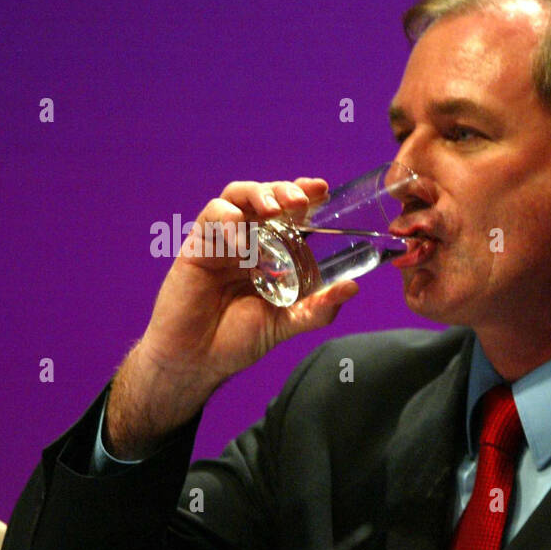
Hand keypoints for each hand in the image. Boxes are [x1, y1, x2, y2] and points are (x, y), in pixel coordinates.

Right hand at [106, 178, 359, 458]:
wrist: (197, 359)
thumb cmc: (240, 339)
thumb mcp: (288, 322)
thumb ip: (320, 308)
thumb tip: (353, 287)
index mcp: (274, 252)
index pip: (292, 213)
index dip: (305, 194)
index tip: (323, 189)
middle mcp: (250, 240)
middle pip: (266, 197)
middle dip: (284, 190)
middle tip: (299, 201)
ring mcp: (223, 241)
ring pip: (236, 197)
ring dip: (257, 194)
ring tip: (272, 209)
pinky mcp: (198, 246)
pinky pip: (211, 218)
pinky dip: (228, 221)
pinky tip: (243, 246)